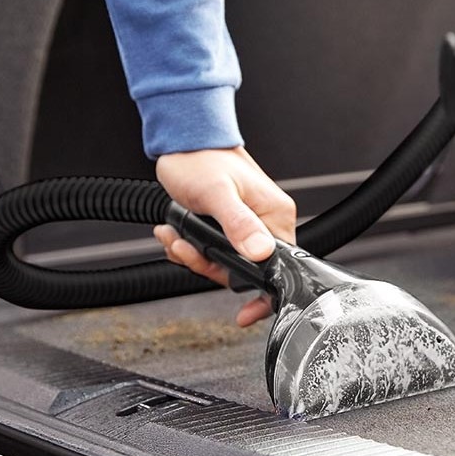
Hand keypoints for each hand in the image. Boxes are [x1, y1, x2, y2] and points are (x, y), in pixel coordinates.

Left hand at [153, 146, 296, 326]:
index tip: (247, 314)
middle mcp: (265, 224)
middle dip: (209, 267)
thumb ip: (238, 224)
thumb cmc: (202, 159)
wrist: (183, 142)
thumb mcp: (217, 194)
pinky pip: (212, 253)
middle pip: (245, 271)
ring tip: (175, 237)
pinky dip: (189, 248)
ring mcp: (246, 227)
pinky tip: (175, 233)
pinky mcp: (227, 228)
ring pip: (224, 264)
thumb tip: (260, 253)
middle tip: (187, 251)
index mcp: (275, 216)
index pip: (279, 268)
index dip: (261, 293)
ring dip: (194, 256)